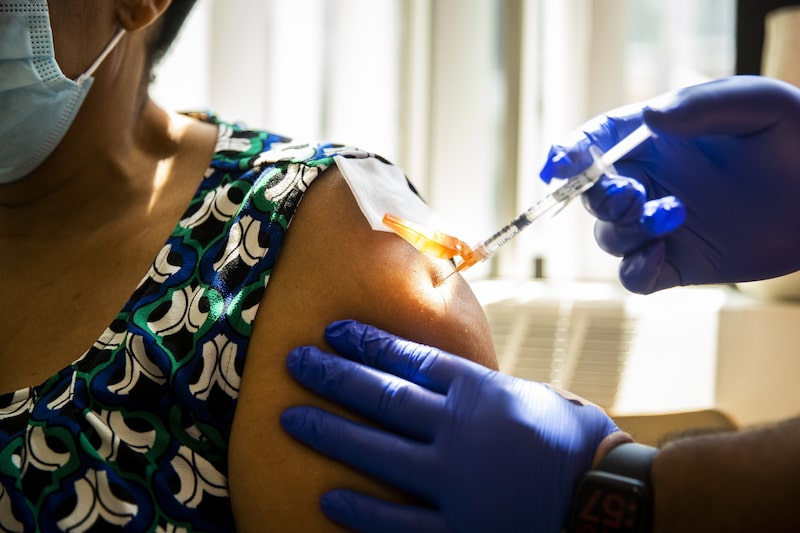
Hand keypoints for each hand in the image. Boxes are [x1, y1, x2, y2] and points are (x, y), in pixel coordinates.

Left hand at [280, 320, 619, 532]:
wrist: (611, 501)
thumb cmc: (580, 441)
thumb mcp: (534, 395)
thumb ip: (484, 388)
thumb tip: (445, 377)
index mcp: (480, 392)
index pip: (411, 359)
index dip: (367, 343)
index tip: (334, 330)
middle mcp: (458, 431)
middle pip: (382, 396)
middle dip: (333, 376)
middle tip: (295, 361)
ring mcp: (454, 482)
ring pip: (377, 453)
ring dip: (330, 433)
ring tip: (292, 418)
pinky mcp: (459, 528)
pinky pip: (398, 522)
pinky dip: (361, 510)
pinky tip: (329, 498)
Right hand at [539, 75, 799, 293]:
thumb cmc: (793, 136)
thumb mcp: (755, 104)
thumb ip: (700, 105)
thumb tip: (648, 117)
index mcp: (654, 140)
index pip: (595, 143)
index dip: (570, 154)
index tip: (558, 166)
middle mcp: (648, 183)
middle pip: (593, 195)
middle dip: (600, 198)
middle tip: (632, 197)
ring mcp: (658, 225)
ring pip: (609, 236)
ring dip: (626, 230)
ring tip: (674, 216)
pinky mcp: (675, 264)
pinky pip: (635, 277)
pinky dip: (635, 272)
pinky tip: (659, 257)